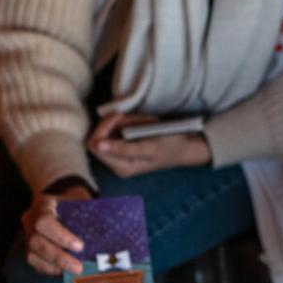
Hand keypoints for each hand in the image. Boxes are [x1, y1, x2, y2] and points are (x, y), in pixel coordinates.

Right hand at [21, 184, 88, 276]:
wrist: (62, 201)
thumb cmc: (75, 203)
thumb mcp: (81, 202)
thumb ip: (90, 217)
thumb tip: (110, 239)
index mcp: (43, 204)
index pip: (44, 222)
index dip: (60, 236)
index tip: (80, 246)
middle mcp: (30, 220)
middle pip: (36, 242)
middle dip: (58, 257)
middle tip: (78, 267)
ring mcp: (27, 235)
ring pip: (32, 255)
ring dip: (54, 266)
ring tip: (74, 271)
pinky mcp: (30, 249)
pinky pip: (35, 264)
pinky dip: (50, 270)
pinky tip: (64, 272)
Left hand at [89, 111, 211, 178]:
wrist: (186, 146)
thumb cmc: (170, 147)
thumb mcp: (148, 147)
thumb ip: (123, 148)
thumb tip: (98, 145)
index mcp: (121, 167)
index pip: (96, 145)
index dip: (103, 128)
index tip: (120, 116)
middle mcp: (117, 162)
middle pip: (99, 137)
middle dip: (114, 123)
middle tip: (133, 117)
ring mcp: (120, 153)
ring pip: (109, 130)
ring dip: (125, 121)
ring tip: (145, 121)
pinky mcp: (125, 144)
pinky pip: (117, 128)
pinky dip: (129, 121)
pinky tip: (144, 122)